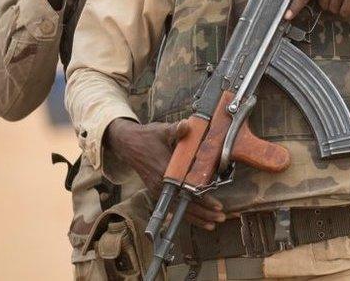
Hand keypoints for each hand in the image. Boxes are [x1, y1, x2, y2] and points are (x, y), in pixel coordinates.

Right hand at [105, 118, 225, 229]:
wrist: (129, 144)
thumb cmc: (149, 137)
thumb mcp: (162, 130)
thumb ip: (176, 130)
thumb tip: (186, 126)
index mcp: (165, 171)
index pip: (187, 190)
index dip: (203, 199)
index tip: (217, 205)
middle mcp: (161, 185)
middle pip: (184, 204)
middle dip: (203, 213)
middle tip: (220, 217)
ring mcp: (158, 190)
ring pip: (179, 209)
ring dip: (197, 217)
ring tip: (213, 223)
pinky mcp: (158, 191)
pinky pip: (173, 206)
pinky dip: (186, 214)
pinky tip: (198, 220)